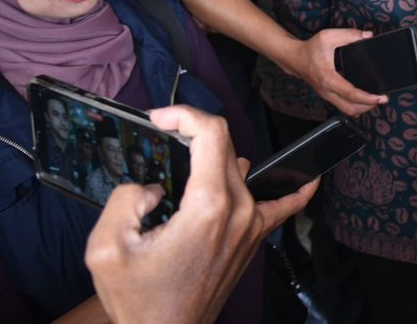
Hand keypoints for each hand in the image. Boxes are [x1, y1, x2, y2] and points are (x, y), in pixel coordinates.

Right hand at [84, 105, 315, 323]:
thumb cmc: (139, 300)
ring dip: (217, 159)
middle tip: (163, 139)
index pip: (211, 133)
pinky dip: (297, 189)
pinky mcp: (254, 238)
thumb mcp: (106, 248)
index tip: (160, 119)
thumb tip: (151, 185)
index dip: (185, 115)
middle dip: (192, 134)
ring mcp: (251, 224)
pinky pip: (285, 205)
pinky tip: (309, 177)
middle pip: (225, 147)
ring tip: (188, 164)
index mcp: (207, 206)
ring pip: (242, 168)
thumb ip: (125, 199)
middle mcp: (238, 210)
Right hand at [290, 30, 386, 117]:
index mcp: (329, 78)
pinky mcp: (327, 96)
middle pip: (351, 108)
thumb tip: (367, 36)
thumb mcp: (328, 36)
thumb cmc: (310, 49)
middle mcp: (327, 91)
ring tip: (375, 100)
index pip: (351, 93)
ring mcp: (327, 95)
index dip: (368, 98)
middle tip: (383, 99)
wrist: (294, 58)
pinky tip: (363, 100)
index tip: (381, 97)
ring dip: (362, 108)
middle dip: (369, 106)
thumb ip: (349, 34)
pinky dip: (355, 106)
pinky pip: (343, 106)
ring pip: (347, 110)